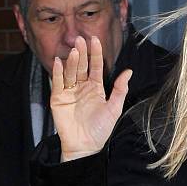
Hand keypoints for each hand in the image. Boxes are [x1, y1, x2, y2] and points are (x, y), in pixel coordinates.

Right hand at [50, 35, 131, 161]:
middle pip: (82, 66)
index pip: (96, 67)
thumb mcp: (114, 108)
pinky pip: (58, 83)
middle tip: (81, 39)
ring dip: (72, 61)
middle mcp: (82, 87)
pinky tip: (59, 61)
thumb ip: (120, 89)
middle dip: (82, 53)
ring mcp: (69, 92)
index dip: (95, 54)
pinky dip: (58, 72)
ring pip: (70, 72)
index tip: (95, 39)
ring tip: (75, 51)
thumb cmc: (101, 129)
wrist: (85, 146)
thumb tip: (129, 71)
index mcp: (96, 87)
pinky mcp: (58, 99)